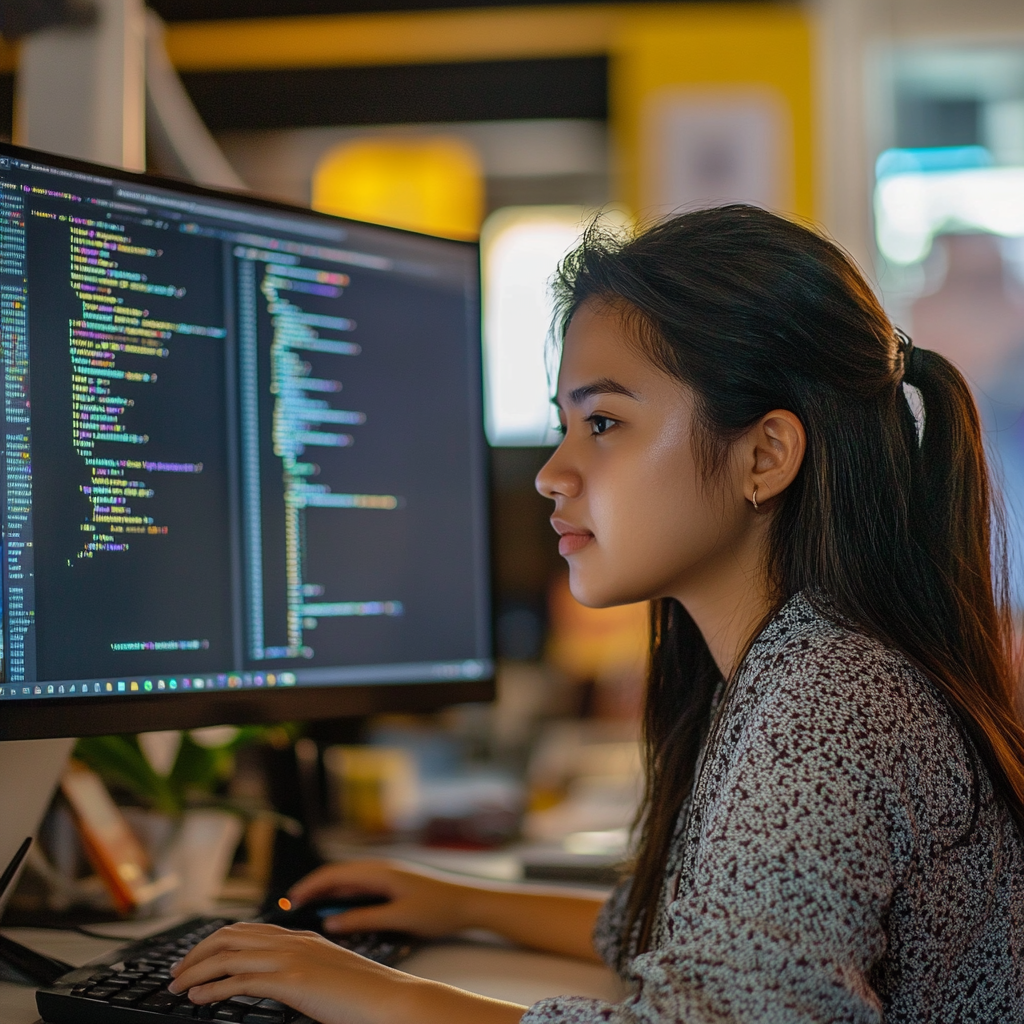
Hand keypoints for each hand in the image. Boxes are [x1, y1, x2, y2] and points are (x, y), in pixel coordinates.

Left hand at [167, 922, 524, 1023]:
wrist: (392, 1001)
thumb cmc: (364, 997)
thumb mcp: (326, 977)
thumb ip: (300, 973)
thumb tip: (274, 984)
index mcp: (301, 937)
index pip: (245, 929)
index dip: (213, 942)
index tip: (193, 959)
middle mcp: (293, 940)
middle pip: (229, 936)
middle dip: (196, 953)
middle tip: (175, 972)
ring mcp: (293, 958)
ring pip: (228, 955)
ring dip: (195, 970)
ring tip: (177, 986)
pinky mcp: (293, 980)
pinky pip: (239, 980)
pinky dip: (212, 988)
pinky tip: (198, 998)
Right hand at [287, 860, 473, 937]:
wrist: (469, 902)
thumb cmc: (439, 908)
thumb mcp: (399, 917)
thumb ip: (365, 918)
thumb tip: (332, 923)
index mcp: (380, 871)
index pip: (335, 873)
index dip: (310, 885)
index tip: (292, 900)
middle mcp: (381, 868)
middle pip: (338, 875)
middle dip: (314, 889)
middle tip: (294, 908)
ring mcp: (387, 875)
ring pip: (349, 881)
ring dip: (329, 893)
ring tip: (310, 910)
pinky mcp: (393, 885)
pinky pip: (361, 887)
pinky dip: (344, 897)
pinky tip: (339, 911)